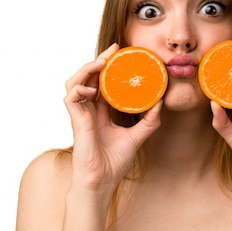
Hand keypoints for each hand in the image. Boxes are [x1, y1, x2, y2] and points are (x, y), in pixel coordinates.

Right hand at [64, 43, 161, 192]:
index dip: (109, 67)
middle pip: (89, 78)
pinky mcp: (76, 121)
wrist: (102, 181)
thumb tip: (161, 103)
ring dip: (87, 69)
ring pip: (74, 82)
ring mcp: (80, 115)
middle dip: (99, 60)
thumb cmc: (114, 163)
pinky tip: (93, 88)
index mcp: (100, 112)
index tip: (122, 54)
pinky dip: (79, 88)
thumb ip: (148, 121)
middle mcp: (88, 111)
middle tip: (115, 49)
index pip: (102, 83)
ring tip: (102, 62)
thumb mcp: (137, 137)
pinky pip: (70, 97)